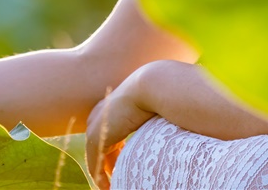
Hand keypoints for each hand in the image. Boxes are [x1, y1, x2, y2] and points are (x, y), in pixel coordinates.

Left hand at [85, 64, 157, 189]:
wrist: (151, 87)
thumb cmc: (161, 94)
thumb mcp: (156, 108)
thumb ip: (157, 116)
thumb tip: (173, 126)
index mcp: (113, 105)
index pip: (110, 133)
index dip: (115, 152)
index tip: (123, 165)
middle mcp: (101, 113)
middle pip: (100, 145)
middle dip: (108, 164)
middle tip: (116, 180)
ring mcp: (96, 125)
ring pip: (96, 156)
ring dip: (104, 174)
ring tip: (114, 187)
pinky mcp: (94, 136)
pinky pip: (94, 163)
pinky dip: (100, 177)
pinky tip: (109, 188)